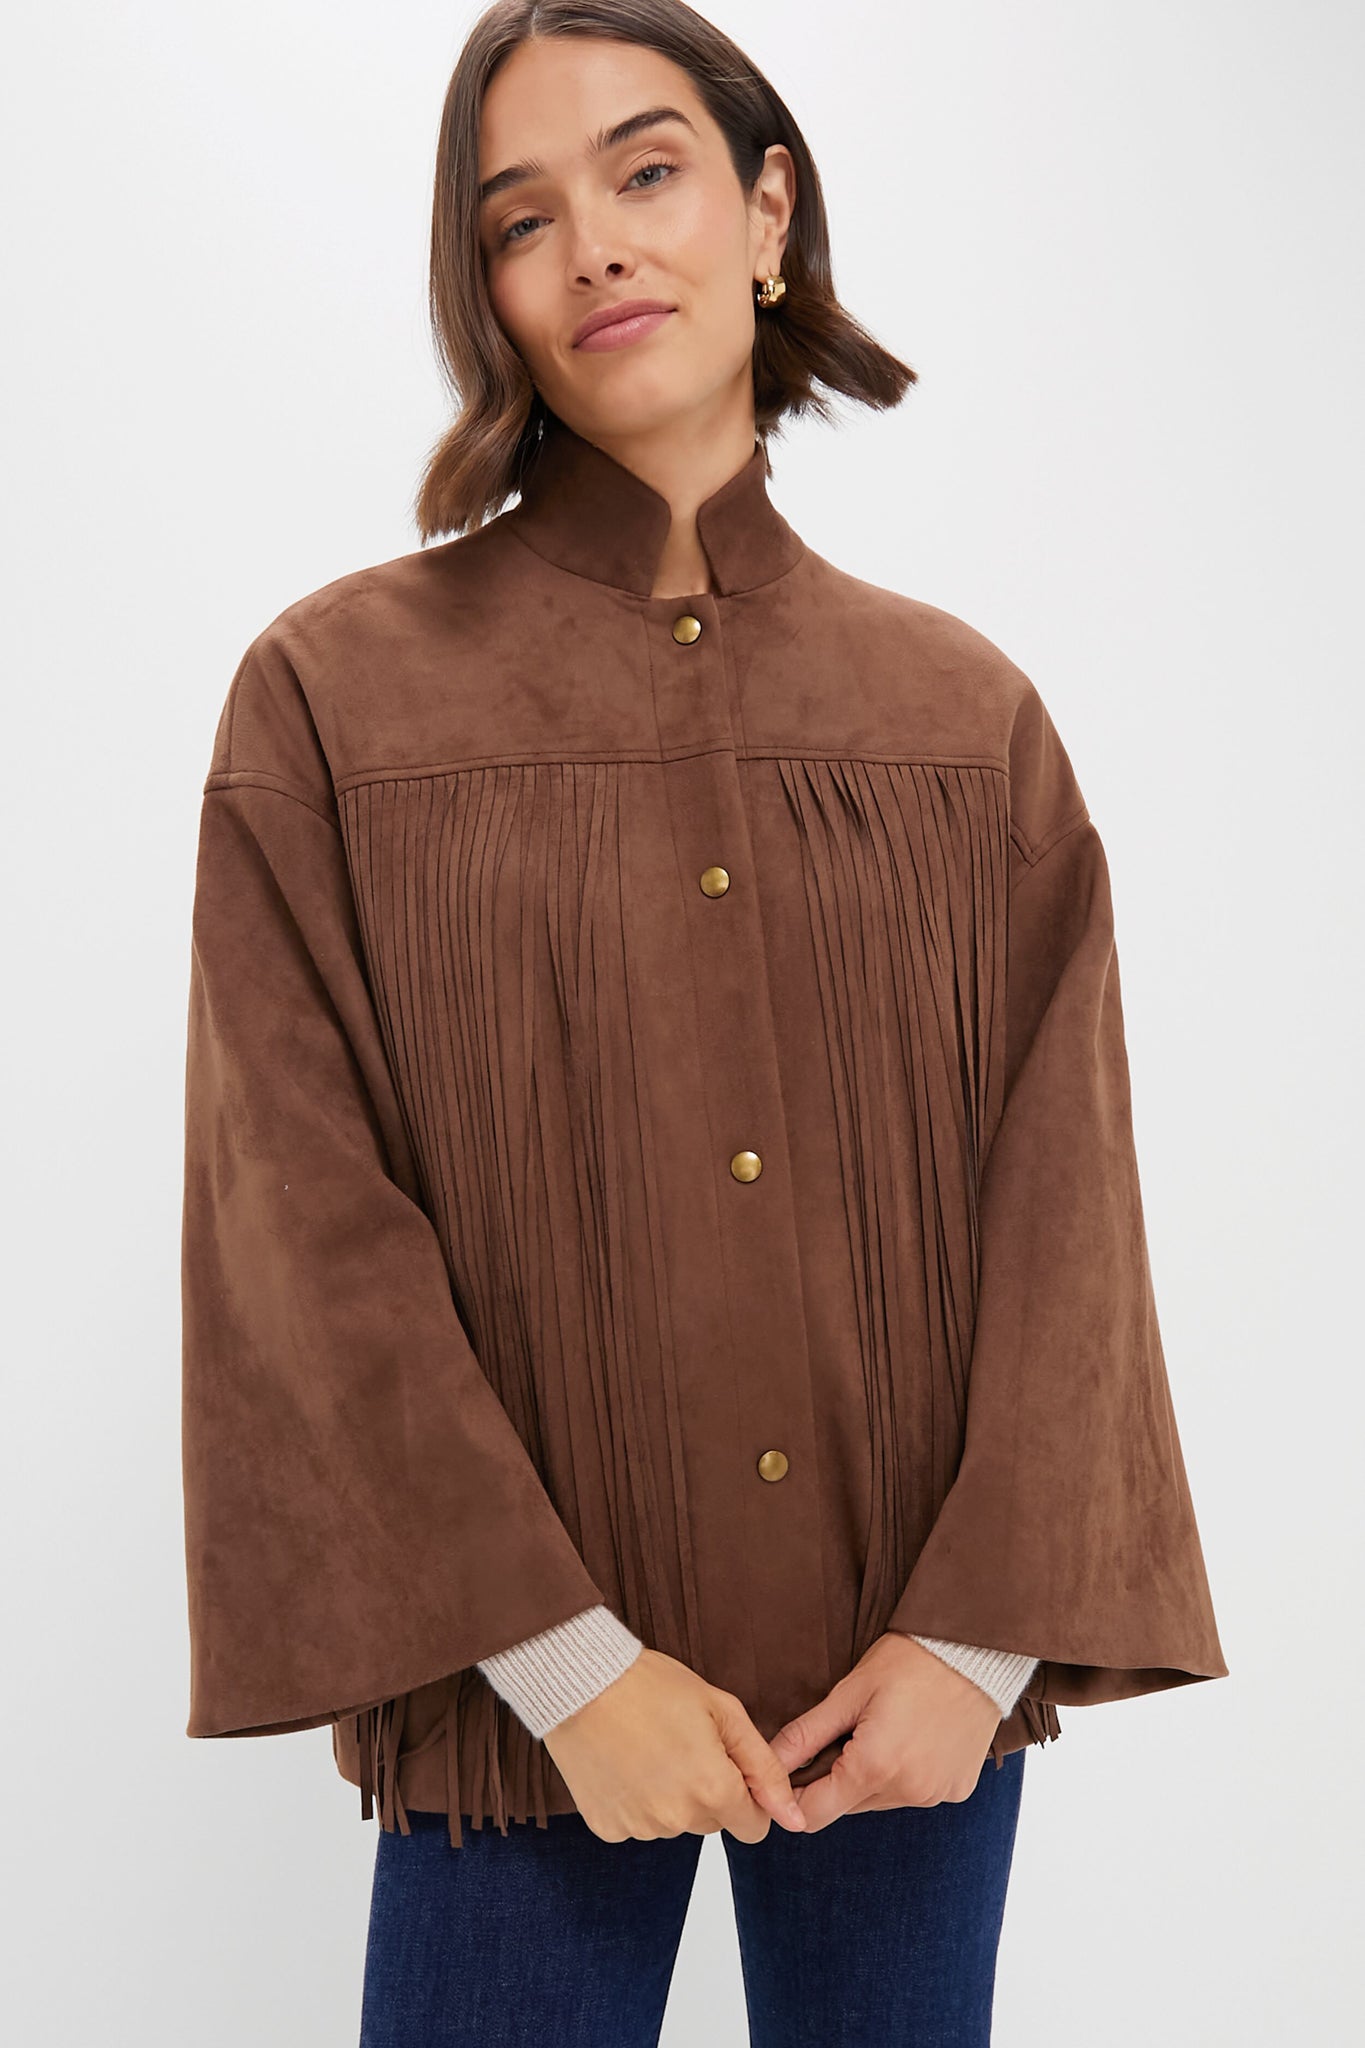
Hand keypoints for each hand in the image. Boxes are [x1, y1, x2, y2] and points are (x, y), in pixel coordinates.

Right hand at [542, 1646, 808, 1844]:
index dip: (746, 1796)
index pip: (753, 1827)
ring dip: (671, 1797)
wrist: (583, 1682)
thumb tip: (794, 1817)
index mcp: (713, 1791)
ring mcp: (639, 1827)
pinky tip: (625, 1764)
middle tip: (682, 1744)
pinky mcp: (607, 1828)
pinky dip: (636, 1801)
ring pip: (674, 1824)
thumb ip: (764, 1767)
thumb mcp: (724, 1712)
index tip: (726, 1764)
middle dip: (708, 1792)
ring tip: (650, 1748)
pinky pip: (637, 1824)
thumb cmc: (655, 1686)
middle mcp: (677, 1820)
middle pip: (712, 1823)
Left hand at [767, 1633, 1000, 1831]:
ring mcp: (935, 1795)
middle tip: (845, 1732)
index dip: (795, 1797)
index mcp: (874, 1768)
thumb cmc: (909, 1662)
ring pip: (881, 1800)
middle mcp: (907, 1792)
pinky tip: (913, 1737)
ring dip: (871, 1776)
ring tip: (883, 1728)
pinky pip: (915, 1792)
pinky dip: (905, 1774)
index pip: (814, 1816)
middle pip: (847, 1806)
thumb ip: (806, 1735)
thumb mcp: (849, 1693)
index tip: (793, 1772)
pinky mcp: (957, 1790)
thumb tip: (768, 1762)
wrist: (975, 1651)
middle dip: (836, 1777)